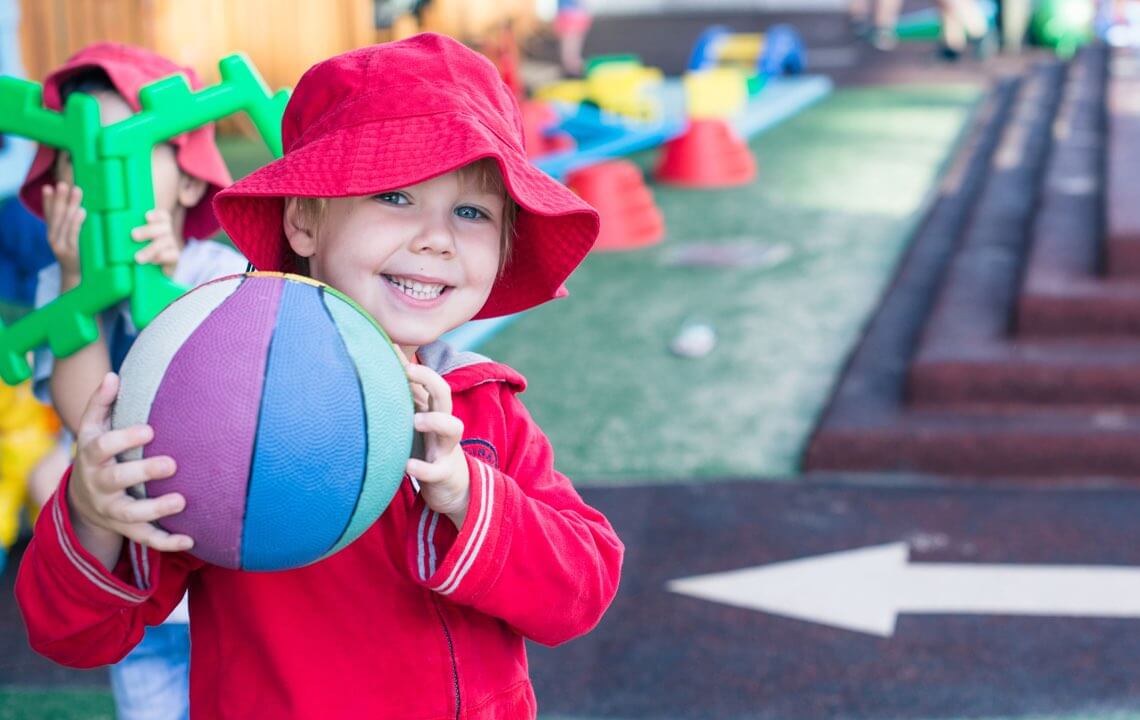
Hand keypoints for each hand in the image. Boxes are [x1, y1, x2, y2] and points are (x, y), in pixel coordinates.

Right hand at [42, 182, 85, 284]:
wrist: (79, 281)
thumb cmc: (79, 258)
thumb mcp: (71, 241)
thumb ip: (72, 226)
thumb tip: (80, 207)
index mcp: (53, 235)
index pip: (49, 215)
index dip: (48, 201)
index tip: (48, 187)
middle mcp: (54, 240)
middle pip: (57, 216)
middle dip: (61, 199)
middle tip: (65, 184)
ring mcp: (63, 247)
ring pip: (65, 223)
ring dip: (70, 205)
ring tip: (76, 191)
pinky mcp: (73, 254)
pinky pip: (75, 235)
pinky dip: (77, 222)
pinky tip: (82, 211)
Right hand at [67, 373, 192, 568]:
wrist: (82, 500)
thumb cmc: (97, 453)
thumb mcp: (92, 428)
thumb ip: (101, 403)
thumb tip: (112, 375)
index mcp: (92, 456)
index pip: (102, 447)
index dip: (124, 439)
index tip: (149, 430)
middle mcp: (99, 484)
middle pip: (117, 480)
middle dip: (142, 472)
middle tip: (171, 464)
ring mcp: (112, 509)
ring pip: (131, 514)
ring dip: (156, 510)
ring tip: (180, 501)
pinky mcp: (126, 529)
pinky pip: (145, 539)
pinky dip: (167, 542)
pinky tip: (190, 540)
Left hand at [131, 209, 180, 276]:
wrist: (156, 268)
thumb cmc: (141, 248)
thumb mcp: (137, 238)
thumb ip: (133, 232)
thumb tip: (116, 230)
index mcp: (160, 224)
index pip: (162, 216)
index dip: (156, 215)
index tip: (147, 217)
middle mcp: (167, 233)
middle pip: (164, 227)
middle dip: (148, 231)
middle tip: (134, 235)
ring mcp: (173, 245)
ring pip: (166, 242)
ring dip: (151, 249)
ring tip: (138, 258)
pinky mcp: (175, 258)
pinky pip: (173, 255)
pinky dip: (162, 257)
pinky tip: (153, 261)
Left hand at [404, 364, 469, 528]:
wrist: (452, 487)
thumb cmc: (428, 447)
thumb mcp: (418, 420)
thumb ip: (405, 399)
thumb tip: (385, 368)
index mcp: (433, 411)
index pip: (428, 382)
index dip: (414, 366)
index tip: (393, 348)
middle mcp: (442, 425)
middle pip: (444, 395)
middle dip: (430, 380)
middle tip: (408, 371)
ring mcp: (446, 448)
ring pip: (453, 428)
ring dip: (435, 421)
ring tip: (416, 421)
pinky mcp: (444, 473)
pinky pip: (437, 470)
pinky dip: (424, 468)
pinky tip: (408, 466)